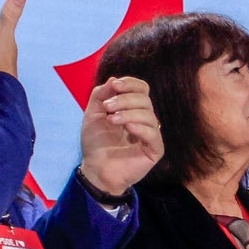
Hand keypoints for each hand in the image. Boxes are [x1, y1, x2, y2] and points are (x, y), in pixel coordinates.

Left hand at [79, 76, 164, 195]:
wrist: (96, 169)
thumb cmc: (96, 143)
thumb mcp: (93, 113)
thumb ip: (101, 94)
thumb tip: (115, 79)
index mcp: (133, 109)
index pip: (142, 89)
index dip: (131, 84)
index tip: (115, 86)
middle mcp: (145, 119)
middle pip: (145, 100)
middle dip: (125, 100)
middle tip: (107, 108)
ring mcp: (151, 134)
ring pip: (148, 115)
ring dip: (128, 113)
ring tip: (111, 120)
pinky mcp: (155, 149)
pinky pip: (153, 133)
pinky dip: (139, 128)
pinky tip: (127, 129)